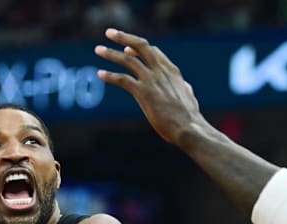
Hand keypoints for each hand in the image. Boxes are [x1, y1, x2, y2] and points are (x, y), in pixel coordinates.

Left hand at [95, 29, 205, 146]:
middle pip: (140, 46)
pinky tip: (100, 74)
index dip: (138, 47)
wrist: (188, 127)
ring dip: (110, 53)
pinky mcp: (143, 92)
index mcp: (172, 71)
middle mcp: (161, 71)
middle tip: (109, 32)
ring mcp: (151, 80)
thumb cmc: (189, 116)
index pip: (153, 51)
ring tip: (98, 49)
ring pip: (127, 60)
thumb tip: (185, 86)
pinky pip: (122, 79)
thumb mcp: (188, 96)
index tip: (127, 47)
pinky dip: (110, 75)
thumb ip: (183, 87)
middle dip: (123, 37)